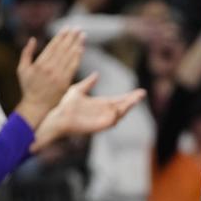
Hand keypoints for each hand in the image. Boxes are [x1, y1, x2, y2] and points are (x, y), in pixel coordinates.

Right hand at [15, 28, 84, 128]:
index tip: (66, 28)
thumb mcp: (22, 69)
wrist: (36, 106)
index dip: (60, 36)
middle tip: (77, 28)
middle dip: (71, 37)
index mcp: (39, 64)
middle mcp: (50, 68)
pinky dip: (78, 56)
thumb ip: (26, 53)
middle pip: (63, 49)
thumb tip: (33, 39)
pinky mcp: (65, 82)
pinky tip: (81, 48)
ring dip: (77, 44)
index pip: (53, 46)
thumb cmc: (28, 87)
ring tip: (82, 35)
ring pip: (69, 56)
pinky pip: (73, 66)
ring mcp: (59, 76)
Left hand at [31, 73, 145, 151]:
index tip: (140, 91)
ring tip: (136, 98)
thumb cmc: (65, 105)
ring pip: (119, 114)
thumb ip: (88, 83)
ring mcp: (101, 119)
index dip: (129, 96)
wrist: (58, 116)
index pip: (118, 100)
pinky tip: (121, 107)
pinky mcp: (98, 126)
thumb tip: (97, 74)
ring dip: (128, 106)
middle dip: (132, 100)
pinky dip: (117, 115)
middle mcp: (103, 112)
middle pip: (122, 106)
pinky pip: (111, 121)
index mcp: (100, 104)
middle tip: (142, 93)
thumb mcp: (78, 90)